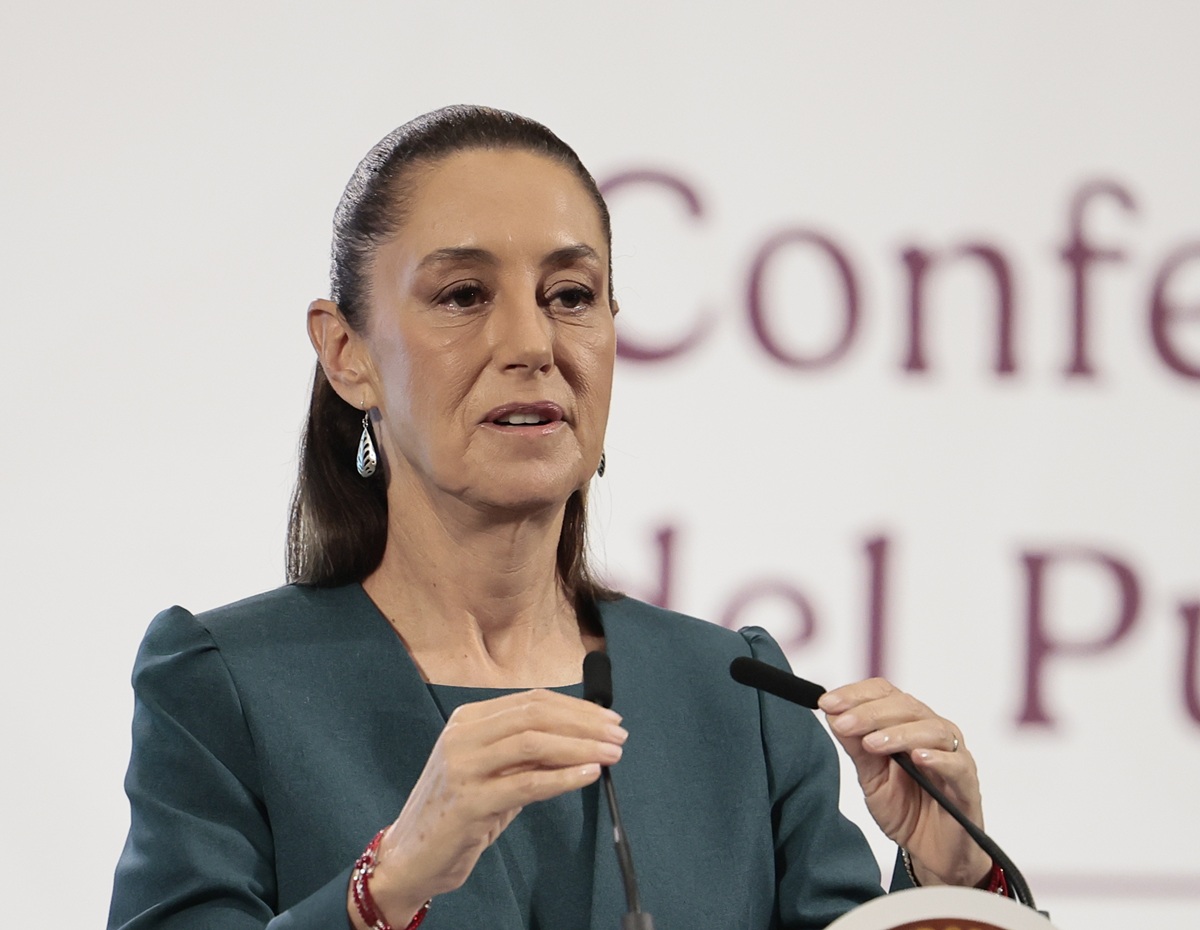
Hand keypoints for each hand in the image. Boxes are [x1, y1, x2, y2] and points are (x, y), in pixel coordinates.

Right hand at [351, 689, 626, 926]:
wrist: (412, 856)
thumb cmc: (458, 812)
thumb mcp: (494, 772)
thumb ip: (529, 753)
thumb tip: (582, 739)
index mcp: (468, 719)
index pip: (531, 700)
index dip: (575, 707)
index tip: (607, 719)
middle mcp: (462, 735)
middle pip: (535, 715)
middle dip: (583, 722)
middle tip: (618, 734)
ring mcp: (462, 766)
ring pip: (533, 743)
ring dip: (580, 746)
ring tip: (611, 754)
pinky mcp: (468, 802)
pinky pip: (527, 783)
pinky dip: (563, 777)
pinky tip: (588, 774)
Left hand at [818, 678, 990, 887]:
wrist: (931, 853)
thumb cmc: (905, 809)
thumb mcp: (871, 778)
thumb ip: (856, 748)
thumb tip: (832, 715)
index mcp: (908, 724)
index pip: (884, 693)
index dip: (855, 694)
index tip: (826, 703)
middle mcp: (932, 732)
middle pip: (906, 706)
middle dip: (869, 713)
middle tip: (843, 724)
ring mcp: (953, 756)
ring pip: (932, 729)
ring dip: (898, 733)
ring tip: (872, 743)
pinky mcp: (967, 784)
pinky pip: (957, 764)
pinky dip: (938, 758)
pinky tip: (918, 758)